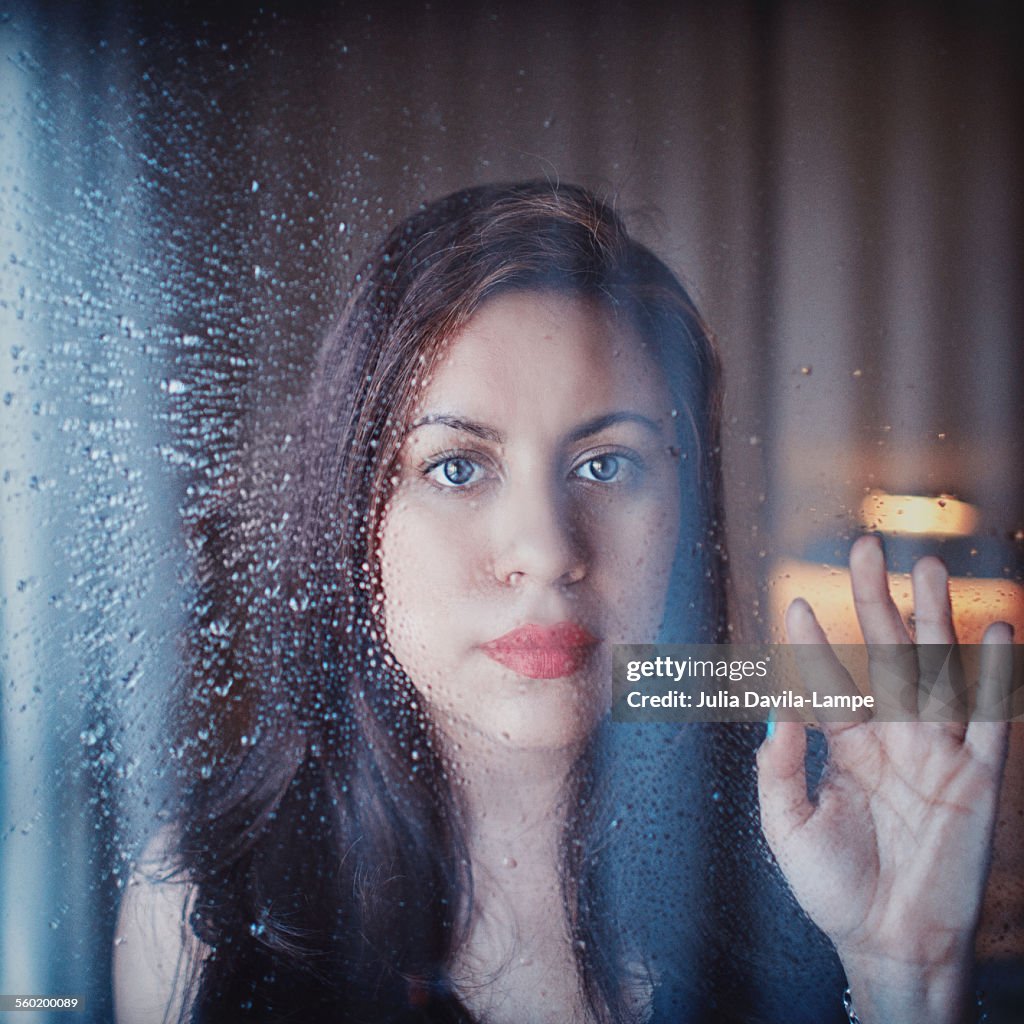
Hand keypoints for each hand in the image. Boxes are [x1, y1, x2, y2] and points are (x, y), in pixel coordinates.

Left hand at [757, 534, 1011, 1022]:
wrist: (891, 948)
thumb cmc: (835, 891)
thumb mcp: (788, 827)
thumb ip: (779, 769)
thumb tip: (775, 709)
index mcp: (848, 749)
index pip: (831, 682)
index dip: (813, 644)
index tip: (793, 602)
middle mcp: (894, 740)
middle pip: (886, 657)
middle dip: (875, 605)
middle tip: (864, 549)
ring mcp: (938, 755)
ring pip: (937, 673)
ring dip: (934, 621)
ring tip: (927, 567)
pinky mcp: (978, 780)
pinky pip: (989, 720)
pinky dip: (994, 676)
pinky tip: (996, 629)